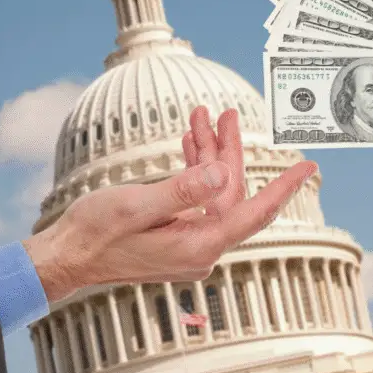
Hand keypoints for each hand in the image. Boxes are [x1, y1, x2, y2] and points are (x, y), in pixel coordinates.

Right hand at [22, 106, 315, 301]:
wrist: (64, 259)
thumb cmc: (93, 234)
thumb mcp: (138, 205)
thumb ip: (183, 190)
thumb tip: (223, 174)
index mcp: (198, 245)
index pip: (254, 212)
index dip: (284, 187)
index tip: (309, 166)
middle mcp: (200, 249)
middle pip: (230, 194)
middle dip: (229, 151)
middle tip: (228, 113)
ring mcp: (188, 245)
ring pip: (212, 193)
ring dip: (207, 155)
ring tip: (202, 118)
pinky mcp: (175, 238)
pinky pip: (195, 201)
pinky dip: (193, 171)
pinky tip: (189, 145)